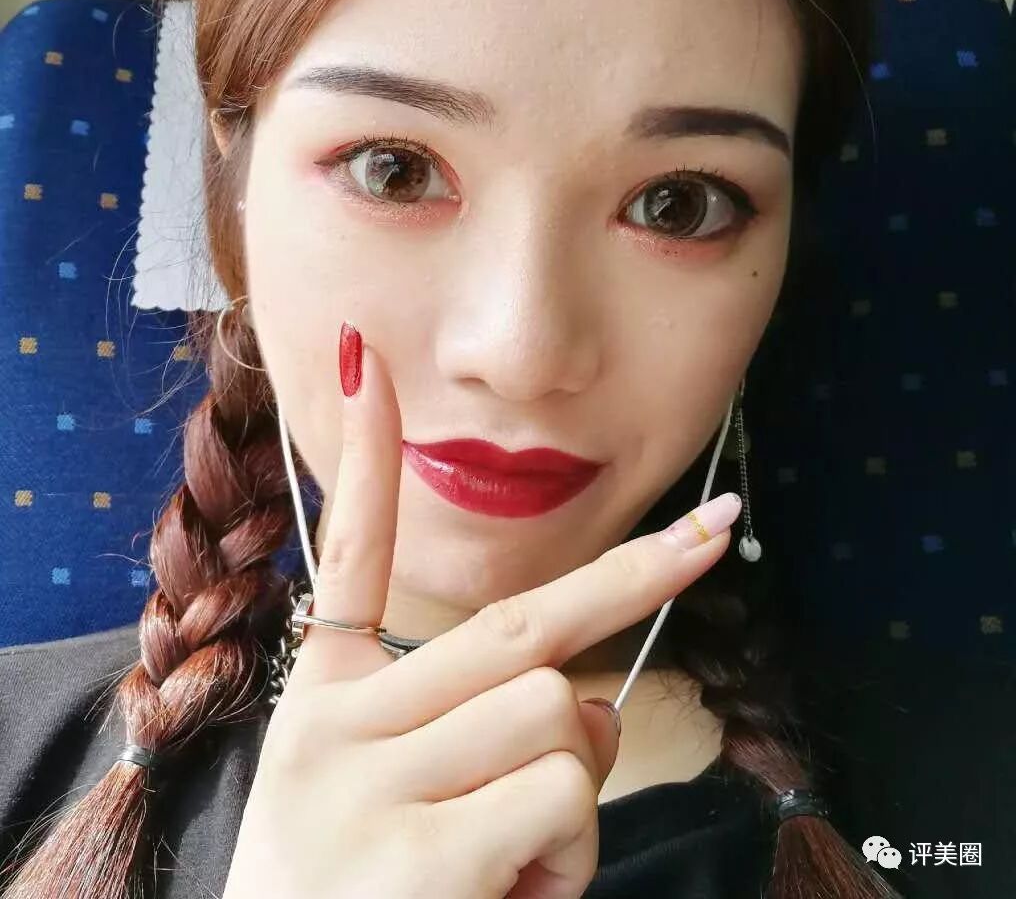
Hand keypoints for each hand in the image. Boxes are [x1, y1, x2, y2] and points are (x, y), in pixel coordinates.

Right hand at [223, 332, 739, 898]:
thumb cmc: (356, 895)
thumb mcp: (393, 796)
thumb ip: (478, 723)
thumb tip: (580, 690)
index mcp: (328, 693)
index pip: (352, 549)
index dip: (363, 453)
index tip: (369, 362)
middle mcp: (339, 719)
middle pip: (524, 624)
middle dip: (635, 572)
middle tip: (714, 533)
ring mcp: (370, 780)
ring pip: (556, 711)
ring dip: (576, 781)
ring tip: (519, 850)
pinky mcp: (413, 852)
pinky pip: (558, 795)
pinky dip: (569, 850)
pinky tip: (513, 890)